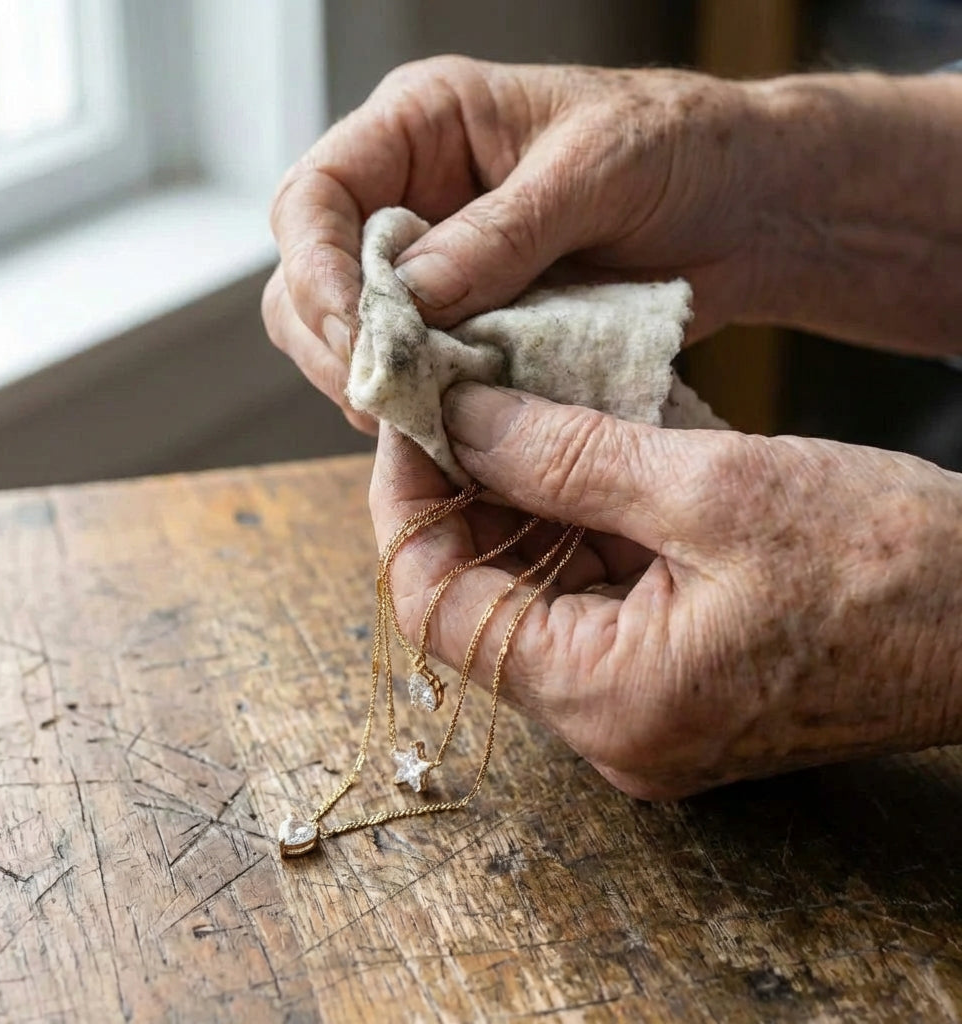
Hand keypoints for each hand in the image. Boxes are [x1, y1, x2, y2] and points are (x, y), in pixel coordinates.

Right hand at [263, 58, 764, 424]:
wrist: (746, 208)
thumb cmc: (682, 148)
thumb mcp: (594, 170)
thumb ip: (500, 234)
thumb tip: (409, 301)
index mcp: (423, 128)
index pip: (312, 198)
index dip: (318, 271)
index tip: (362, 335)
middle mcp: (415, 199)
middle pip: (312, 280)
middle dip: (338, 344)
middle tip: (389, 399)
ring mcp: (440, 271)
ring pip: (354, 339)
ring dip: (379, 384)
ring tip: (426, 418)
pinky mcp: (474, 327)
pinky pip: (420, 374)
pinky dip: (427, 406)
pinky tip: (456, 424)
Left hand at [371, 385, 961, 798]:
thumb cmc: (895, 566)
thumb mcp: (713, 488)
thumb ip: (566, 456)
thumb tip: (462, 417)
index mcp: (607, 700)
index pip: (438, 608)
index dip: (407, 506)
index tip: (408, 420)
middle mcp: (609, 725)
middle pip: (481, 602)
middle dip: (465, 494)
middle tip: (459, 400)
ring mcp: (641, 706)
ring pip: (535, 594)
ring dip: (521, 503)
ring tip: (515, 409)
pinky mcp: (673, 678)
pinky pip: (591, 598)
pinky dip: (576, 525)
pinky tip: (578, 452)